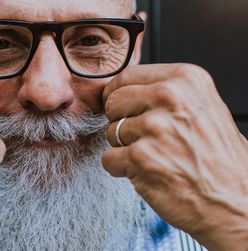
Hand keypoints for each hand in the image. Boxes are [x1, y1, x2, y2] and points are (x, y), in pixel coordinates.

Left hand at [102, 64, 247, 250]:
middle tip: (143, 138)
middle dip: (120, 120)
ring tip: (154, 157)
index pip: (127, 76)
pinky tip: (146, 172)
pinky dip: (121, 168)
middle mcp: (170, 97)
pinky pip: (108, 158)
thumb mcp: (204, 108)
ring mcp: (154, 127)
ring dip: (124, 147)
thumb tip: (128, 89)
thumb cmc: (220, 160)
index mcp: (185, 79)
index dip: (119, 95)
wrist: (236, 202)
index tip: (123, 107)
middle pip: (114, 101)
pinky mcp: (140, 157)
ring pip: (110, 131)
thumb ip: (169, 93)